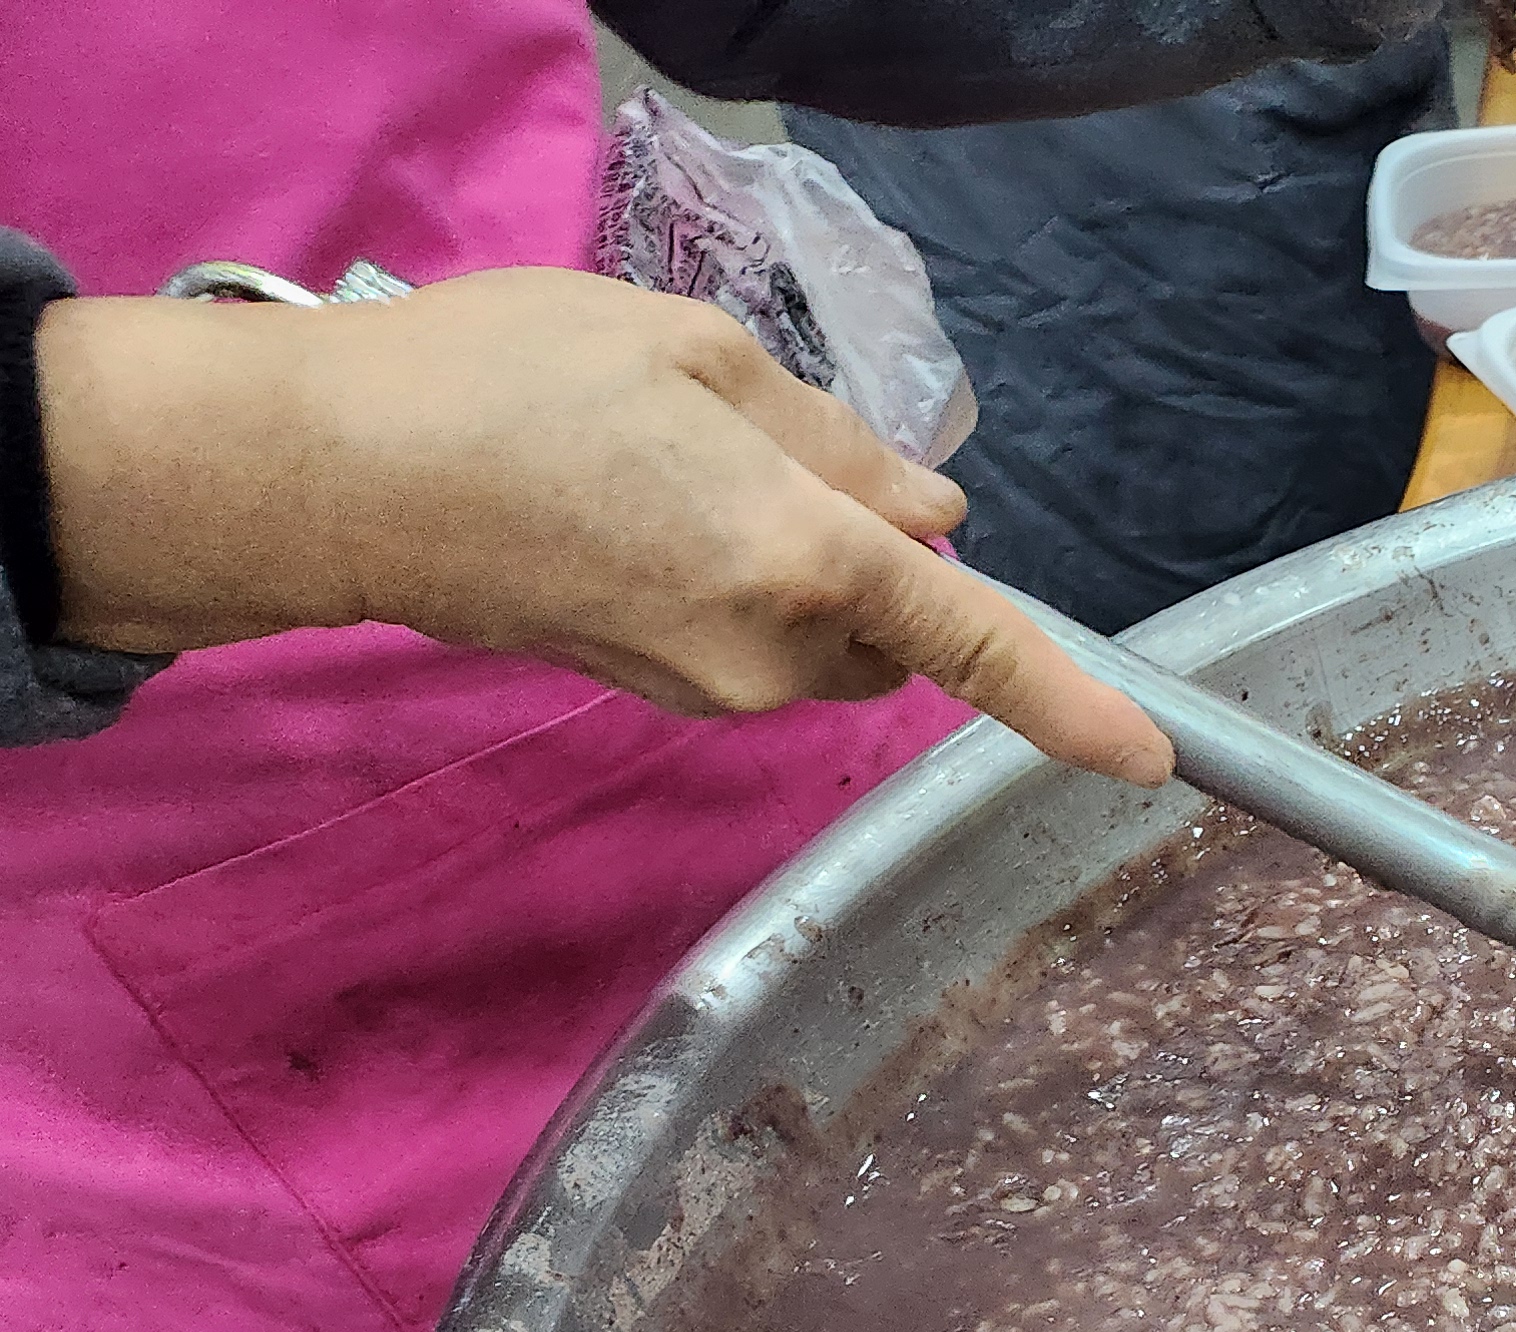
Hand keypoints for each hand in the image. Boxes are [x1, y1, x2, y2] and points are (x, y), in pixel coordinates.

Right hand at [35, 267, 1171, 784]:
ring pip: (816, 635)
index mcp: (801, 559)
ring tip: (661, 470)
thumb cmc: (504, 384)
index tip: (1149, 760)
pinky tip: (624, 510)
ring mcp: (705, 686)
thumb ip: (838, 447)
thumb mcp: (696, 358)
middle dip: (868, 559)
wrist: (335, 474)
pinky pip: (743, 639)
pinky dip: (724, 579)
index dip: (1068, 701)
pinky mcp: (651, 691)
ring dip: (787, 563)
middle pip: (891, 627)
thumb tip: (931, 516)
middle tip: (753, 450)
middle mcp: (768, 650)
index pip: (972, 640)